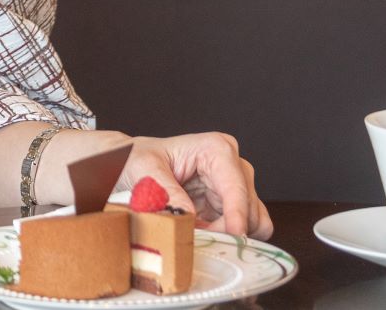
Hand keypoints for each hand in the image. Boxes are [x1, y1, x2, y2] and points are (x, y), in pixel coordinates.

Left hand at [118, 133, 272, 239]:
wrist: (134, 164)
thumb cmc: (140, 159)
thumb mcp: (145, 170)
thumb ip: (166, 191)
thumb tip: (186, 216)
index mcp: (217, 149)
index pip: (236, 186)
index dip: (237, 214)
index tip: (234, 235)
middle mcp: (233, 165)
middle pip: (249, 207)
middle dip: (226, 228)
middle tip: (195, 236)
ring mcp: (235, 186)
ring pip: (252, 221)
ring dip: (227, 234)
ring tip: (196, 232)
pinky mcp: (231, 205)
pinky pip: (245, 230)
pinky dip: (228, 237)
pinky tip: (204, 232)